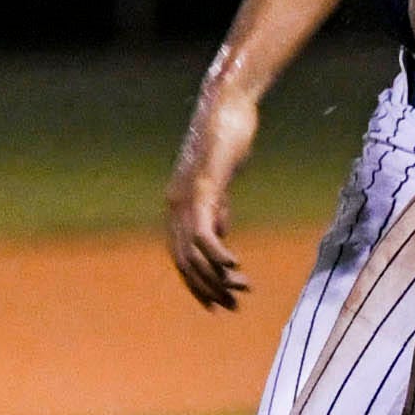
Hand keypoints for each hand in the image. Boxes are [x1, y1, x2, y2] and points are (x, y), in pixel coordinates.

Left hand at [163, 87, 259, 310]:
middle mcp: (174, 206)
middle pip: (183, 261)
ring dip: (216, 276)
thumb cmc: (227, 139)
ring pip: (192, 251)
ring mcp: (185, 198)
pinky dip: (217, 253)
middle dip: (206, 288)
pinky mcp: (202, 189)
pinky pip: (204, 231)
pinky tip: (233, 265)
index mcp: (178, 207)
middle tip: (230, 307)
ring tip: (239, 290)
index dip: (196, 283)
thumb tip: (218, 235)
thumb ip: (216, 209)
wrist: (226, 107)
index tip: (217, 303)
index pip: (182, 257)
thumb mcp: (220, 181)